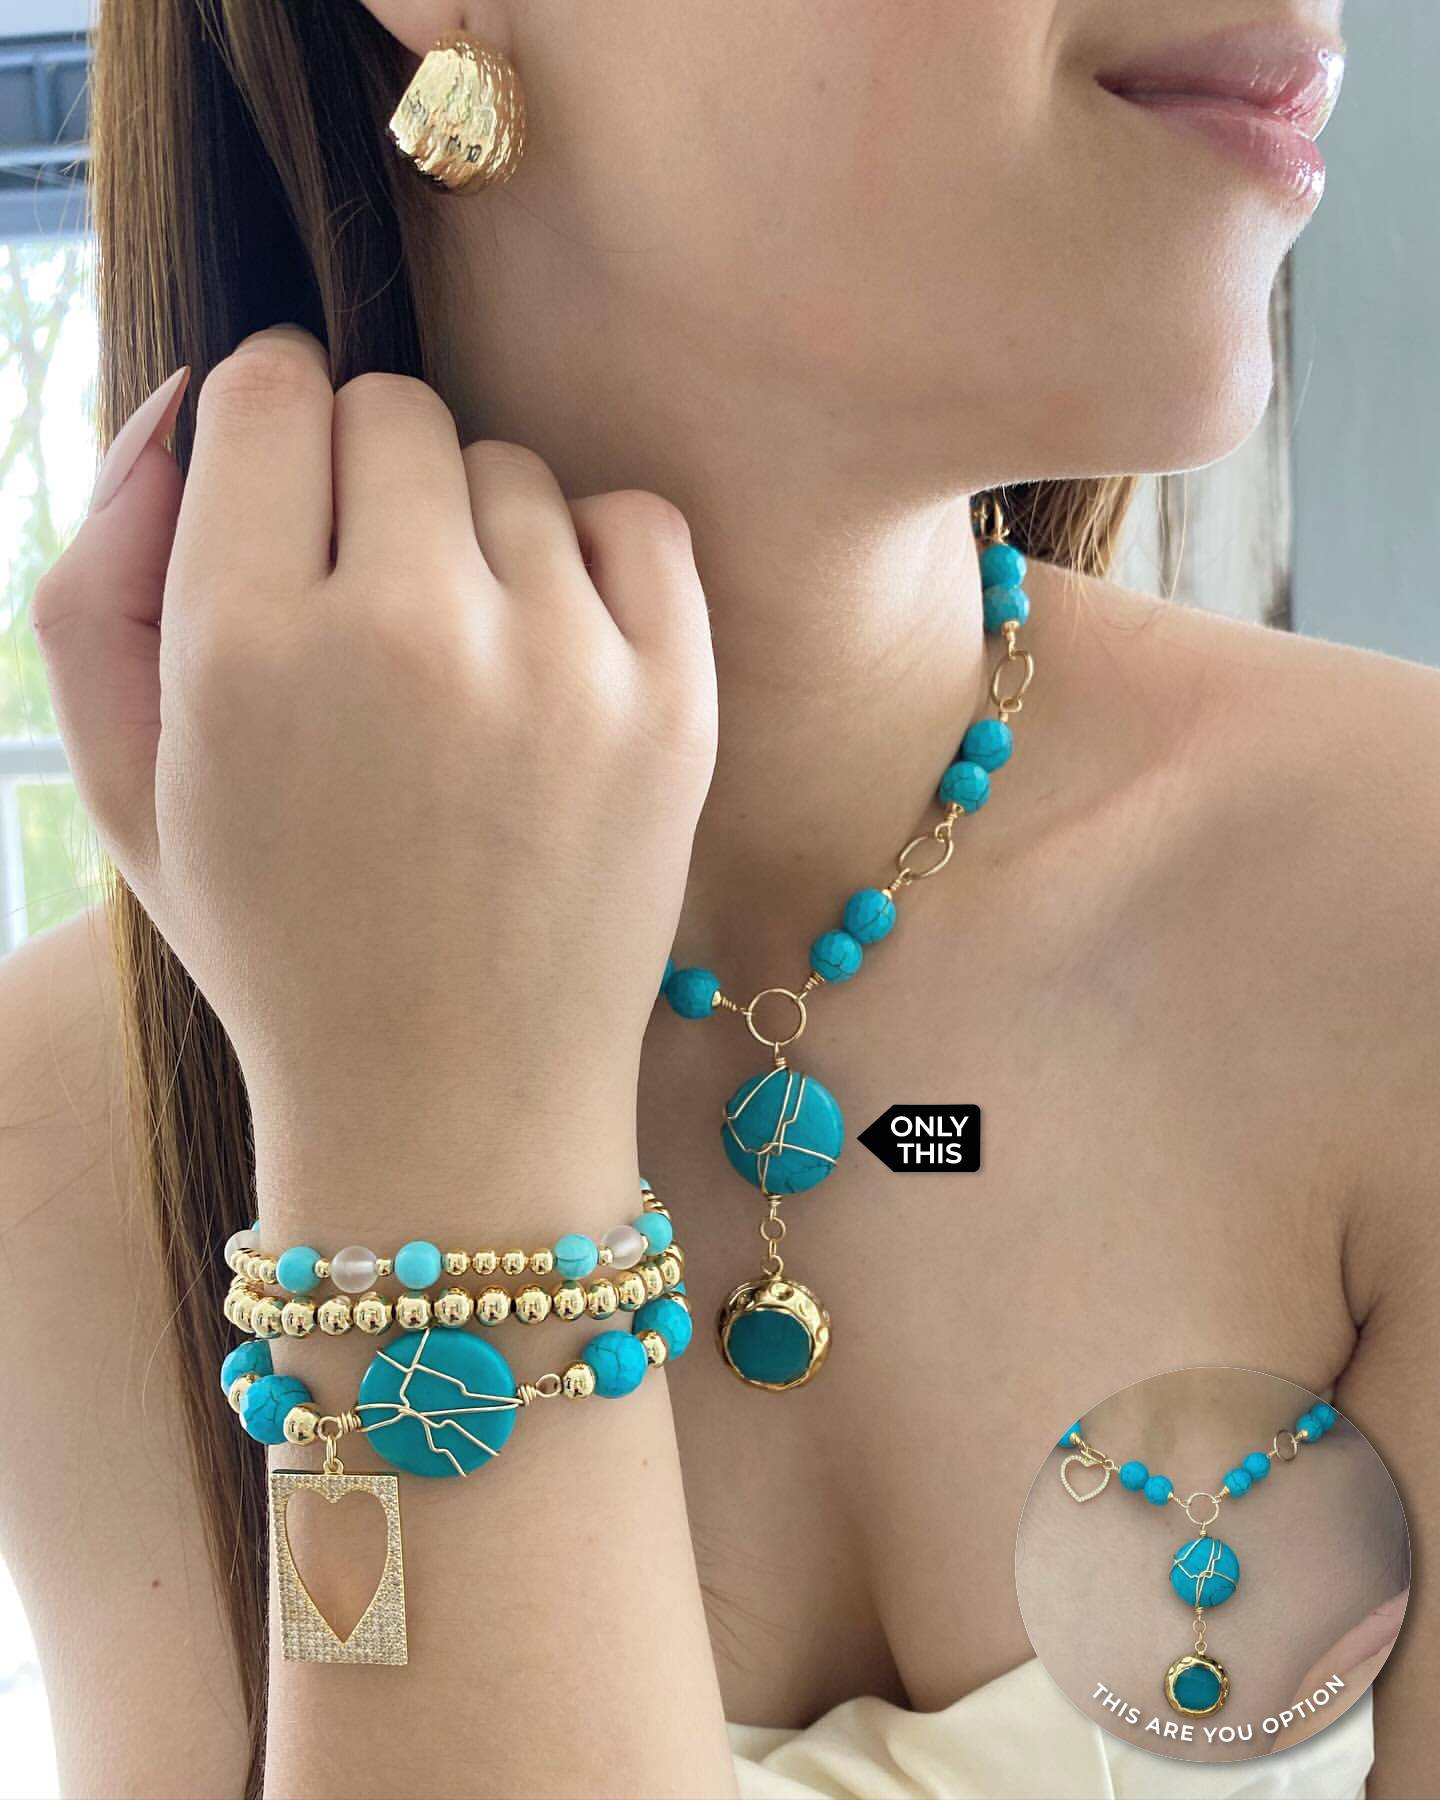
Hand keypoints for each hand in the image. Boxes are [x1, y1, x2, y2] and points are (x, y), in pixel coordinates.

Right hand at [34, 329, 716, 1149]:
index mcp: (245, 649)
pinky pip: (637, 521)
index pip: (266, 391)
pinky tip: (553, 654)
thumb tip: (197, 389)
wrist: (452, 1100)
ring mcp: (562, 666)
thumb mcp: (119, 784)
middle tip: (365, 608)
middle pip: (394, 410)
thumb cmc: (277, 941)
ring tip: (458, 674)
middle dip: (365, 482)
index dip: (266, 433)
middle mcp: (411, 633)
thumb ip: (103, 570)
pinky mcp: (676, 704)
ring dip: (475, 540)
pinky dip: (594, 562)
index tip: (285, 504)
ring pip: (512, 470)